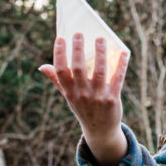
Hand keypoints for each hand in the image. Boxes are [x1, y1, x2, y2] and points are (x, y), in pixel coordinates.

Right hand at [38, 33, 129, 165]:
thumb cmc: (83, 109)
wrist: (100, 131)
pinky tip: (124, 52)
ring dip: (100, 53)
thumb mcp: (68, 97)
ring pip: (99, 71)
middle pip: (78, 68)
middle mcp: (82, 94)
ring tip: (101, 39)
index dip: (59, 54)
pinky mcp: (113, 99)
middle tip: (79, 33)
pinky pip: (117, 78)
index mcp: (70, 92)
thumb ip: (57, 80)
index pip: (61, 71)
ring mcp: (98, 97)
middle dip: (78, 49)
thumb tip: (42, 67)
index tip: (60, 38)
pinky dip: (121, 64)